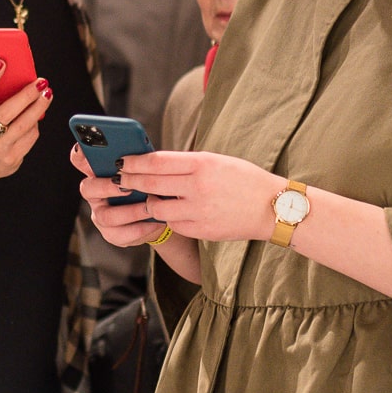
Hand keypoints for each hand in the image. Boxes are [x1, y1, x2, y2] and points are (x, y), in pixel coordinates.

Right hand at [0, 60, 51, 196]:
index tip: (0, 62)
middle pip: (9, 111)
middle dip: (27, 94)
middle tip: (40, 82)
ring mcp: (0, 148)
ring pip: (25, 125)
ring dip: (39, 107)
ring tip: (47, 94)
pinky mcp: (13, 158)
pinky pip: (30, 137)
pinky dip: (35, 123)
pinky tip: (37, 114)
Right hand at [70, 144, 169, 247]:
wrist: (158, 215)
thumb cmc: (148, 187)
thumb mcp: (143, 171)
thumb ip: (136, 163)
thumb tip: (143, 154)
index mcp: (98, 174)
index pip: (80, 160)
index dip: (80, 154)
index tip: (88, 149)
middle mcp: (95, 195)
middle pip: (88, 189)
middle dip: (107, 187)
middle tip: (126, 187)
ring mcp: (100, 216)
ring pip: (107, 216)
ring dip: (130, 211)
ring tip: (149, 207)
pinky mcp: (112, 234)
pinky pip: (121, 234)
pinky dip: (140, 228)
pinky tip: (155, 221)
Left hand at [108, 151, 284, 242]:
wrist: (272, 207)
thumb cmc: (244, 180)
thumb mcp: (217, 162)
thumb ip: (187, 163)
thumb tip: (154, 164)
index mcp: (202, 164)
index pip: (156, 162)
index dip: (134, 162)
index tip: (122, 161)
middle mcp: (198, 187)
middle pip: (150, 184)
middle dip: (130, 182)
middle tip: (119, 179)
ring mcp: (198, 211)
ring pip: (157, 208)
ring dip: (150, 203)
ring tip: (150, 198)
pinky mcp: (201, 230)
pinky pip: (173, 224)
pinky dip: (169, 218)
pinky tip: (174, 212)